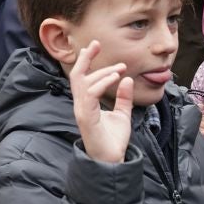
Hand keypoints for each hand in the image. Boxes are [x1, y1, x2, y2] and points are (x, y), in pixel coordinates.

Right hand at [70, 40, 132, 164]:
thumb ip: (124, 98)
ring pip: (83, 83)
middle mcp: (81, 105)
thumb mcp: (123, 114)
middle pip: (76, 75)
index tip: (97, 47)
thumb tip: (127, 80)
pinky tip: (115, 78)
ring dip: (102, 72)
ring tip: (120, 68)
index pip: (82, 77)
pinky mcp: (86, 118)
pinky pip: (90, 95)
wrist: (112, 160)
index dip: (87, 61)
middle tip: (96, 43)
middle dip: (85, 58)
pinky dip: (102, 83)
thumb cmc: (113, 139)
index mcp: (87, 103)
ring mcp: (82, 111)